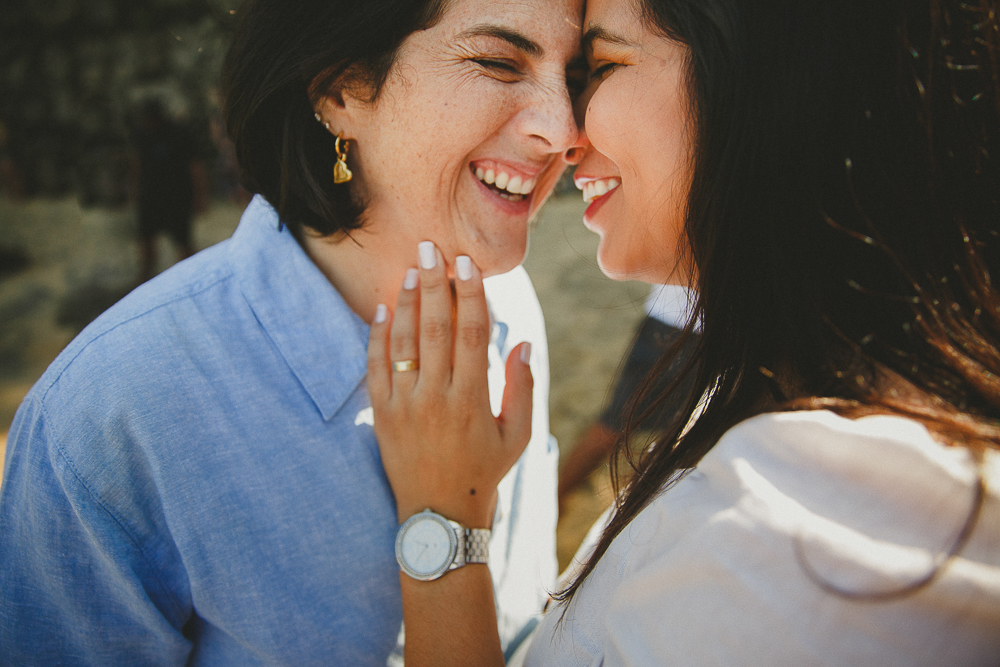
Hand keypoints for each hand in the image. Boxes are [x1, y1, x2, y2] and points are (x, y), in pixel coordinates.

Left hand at [367, 242, 533, 527]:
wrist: (439, 516)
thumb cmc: (484, 472)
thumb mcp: (518, 436)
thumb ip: (522, 387)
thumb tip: (521, 341)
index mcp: (473, 399)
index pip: (471, 334)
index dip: (471, 295)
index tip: (468, 265)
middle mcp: (437, 398)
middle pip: (436, 329)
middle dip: (435, 284)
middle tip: (431, 249)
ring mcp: (405, 406)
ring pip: (404, 343)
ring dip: (408, 303)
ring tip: (411, 270)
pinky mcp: (382, 415)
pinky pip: (376, 368)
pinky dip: (377, 337)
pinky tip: (383, 309)